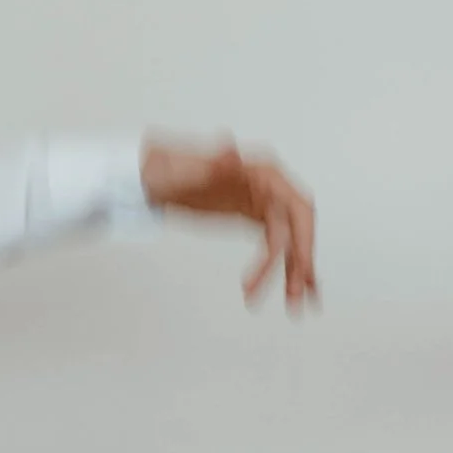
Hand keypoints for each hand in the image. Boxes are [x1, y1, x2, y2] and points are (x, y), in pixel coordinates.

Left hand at [139, 136, 317, 309]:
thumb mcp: (186, 170)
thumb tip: (230, 148)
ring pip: (288, 240)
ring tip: (293, 304)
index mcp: (262, 171)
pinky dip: (281, 266)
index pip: (298, 207)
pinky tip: (285, 287)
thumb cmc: (166, 169)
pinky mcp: (251, 215)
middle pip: (296, 228)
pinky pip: (275, 243)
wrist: (149, 174)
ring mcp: (262, 201)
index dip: (303, 238)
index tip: (300, 267)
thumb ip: (213, 164)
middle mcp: (268, 184)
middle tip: (294, 296)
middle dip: (298, 263)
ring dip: (292, 271)